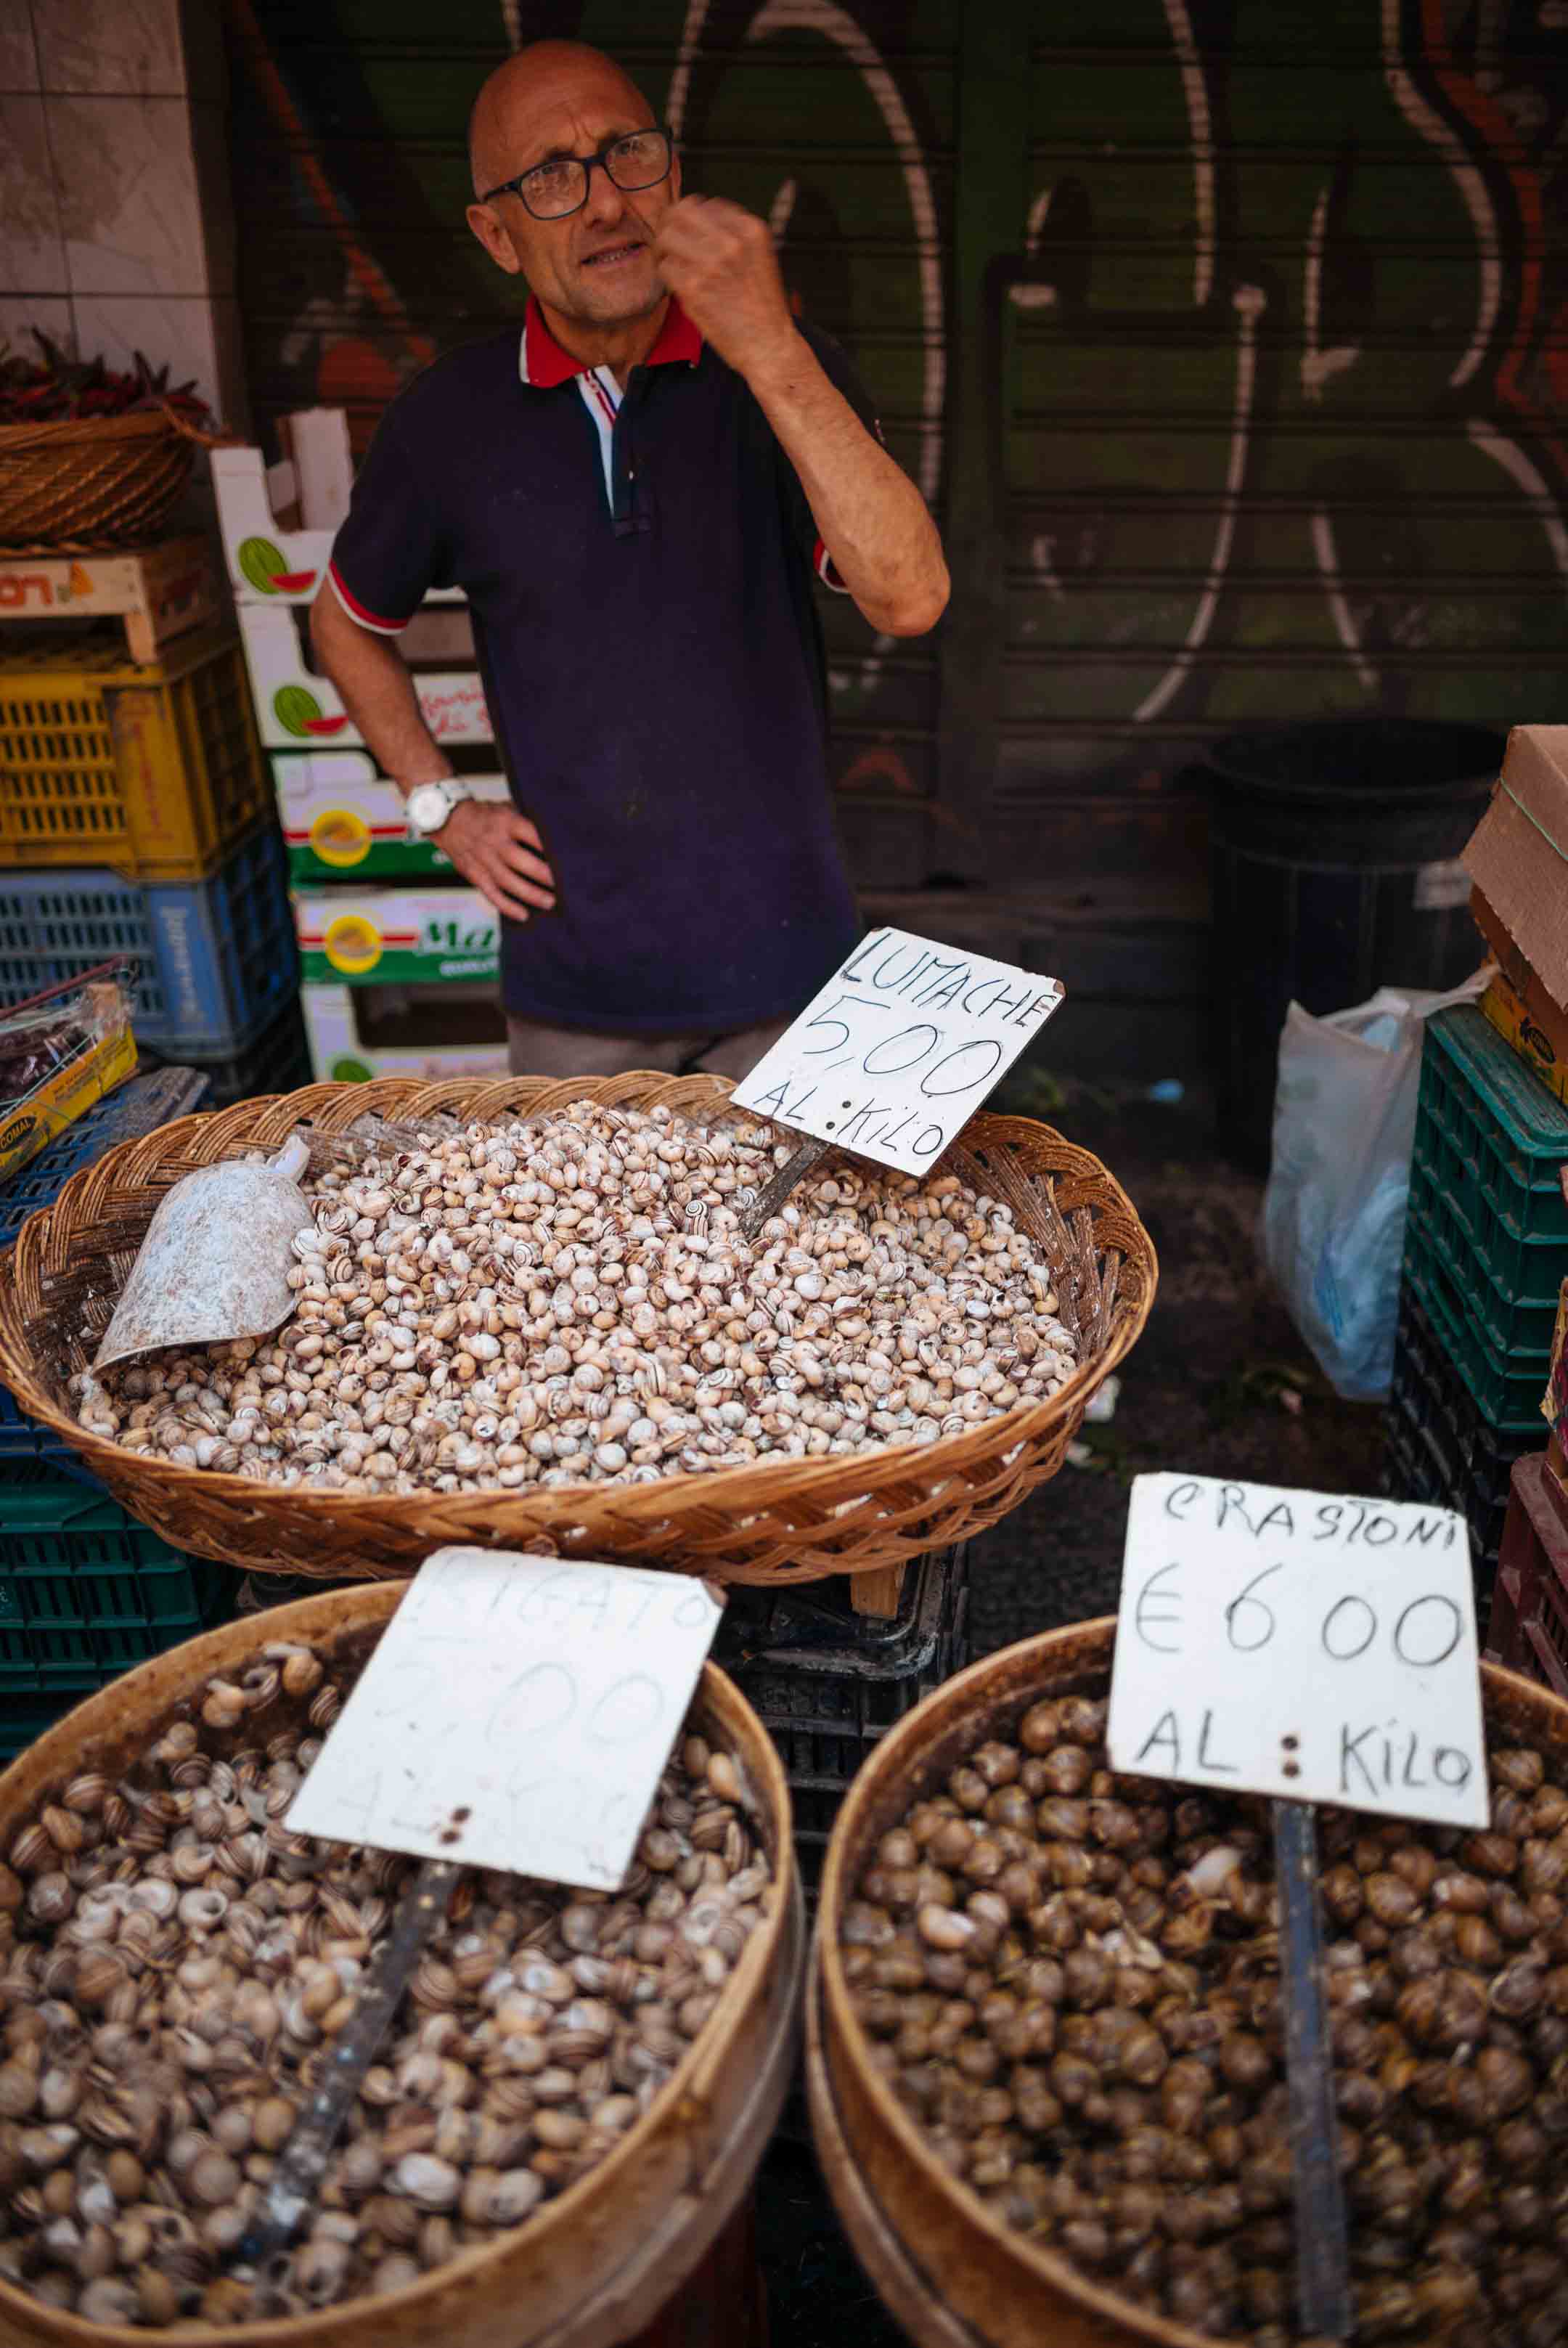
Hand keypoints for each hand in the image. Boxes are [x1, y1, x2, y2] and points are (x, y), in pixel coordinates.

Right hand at [434, 800, 555, 921]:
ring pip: (506, 880)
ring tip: (549, 902)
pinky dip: (506, 906)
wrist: (446, 819)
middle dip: (541, 873)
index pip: (530, 833)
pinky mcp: (473, 874)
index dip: (546, 846)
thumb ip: (525, 823)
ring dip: (529, 893)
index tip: (566, 858)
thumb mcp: (505, 808)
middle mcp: (493, 841)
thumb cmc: (486, 816)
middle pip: (519, 859)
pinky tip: (523, 914)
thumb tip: (554, 840)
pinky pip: (490, 893)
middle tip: (562, 885)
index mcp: (505, 821)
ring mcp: (482, 859)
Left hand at [653, 197, 796, 383]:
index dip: (692, 219)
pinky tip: (681, 288)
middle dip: (670, 226)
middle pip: (680, 212)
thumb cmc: (762, 306)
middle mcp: (731, 240)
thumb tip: (693, 222)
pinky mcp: (694, 287)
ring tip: (673, 265)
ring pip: (667, 237)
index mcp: (750, 228)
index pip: (705, 204)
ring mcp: (711, 263)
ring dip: (664, 251)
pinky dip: (668, 278)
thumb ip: (733, 235)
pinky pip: (664, 268)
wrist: (768, 346)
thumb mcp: (760, 257)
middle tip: (670, 244)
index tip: (690, 235)